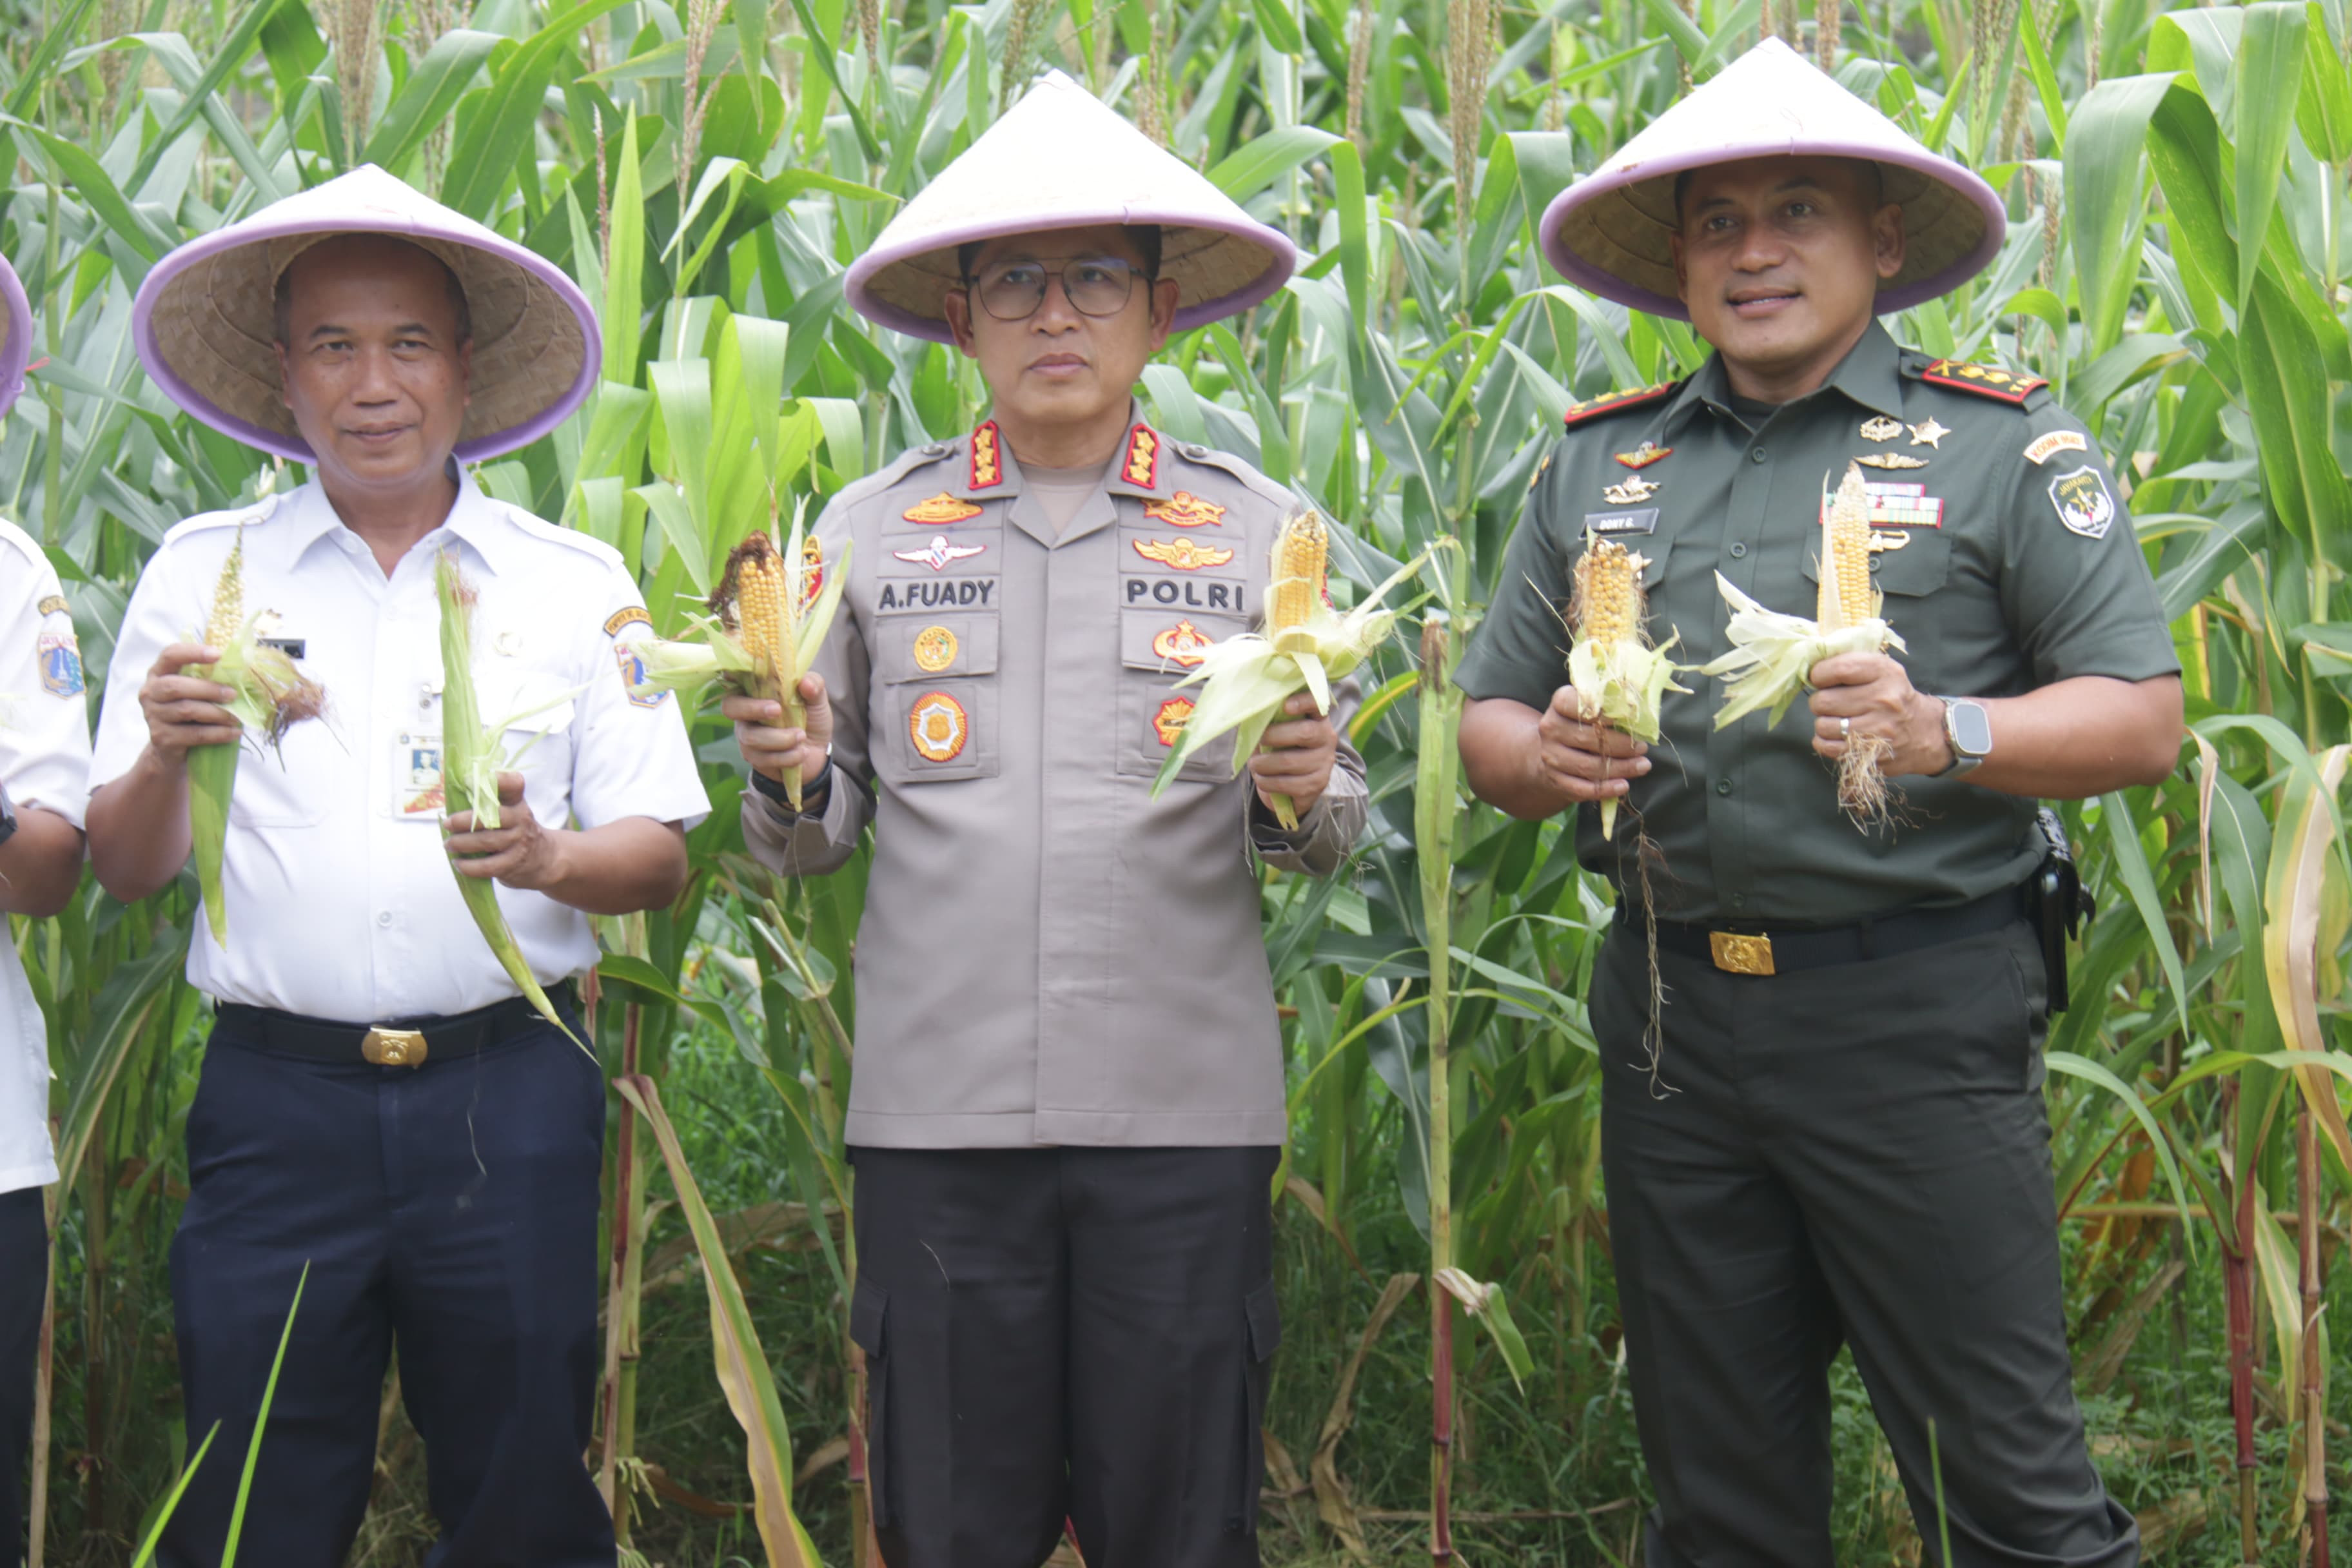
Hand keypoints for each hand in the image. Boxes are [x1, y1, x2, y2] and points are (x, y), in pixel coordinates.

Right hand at [138, 643, 240, 765]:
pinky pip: (194, 734)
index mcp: (159, 673)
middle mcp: (151, 692)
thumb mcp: (196, 692)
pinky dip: (218, 733)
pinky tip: (234, 733)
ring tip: (236, 718)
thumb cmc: (191, 712)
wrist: (173, 748)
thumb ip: (209, 678)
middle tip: (233, 694)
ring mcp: (153, 716)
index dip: (192, 653)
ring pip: (187, 710)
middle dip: (208, 689)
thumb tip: (243, 670)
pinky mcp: (162, 738)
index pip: (170, 655)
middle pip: (175, 686)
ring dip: (217, 713)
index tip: (218, 655)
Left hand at [444, 771, 565, 888]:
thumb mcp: (512, 810)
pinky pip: (486, 866)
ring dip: (461, 843)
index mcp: (517, 802)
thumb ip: (488, 803)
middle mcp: (520, 819)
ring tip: (448, 844)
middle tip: (447, 824)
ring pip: (486, 841)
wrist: (544, 858)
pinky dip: (468, 866)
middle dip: (463, 820)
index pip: (513, 784)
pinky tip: (458, 863)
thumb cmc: (516, 830)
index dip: (497, 780)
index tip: (470, 780)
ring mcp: (518, 843)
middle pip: (492, 816)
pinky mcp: (512, 864)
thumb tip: (452, 799)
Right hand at [724, 672, 831, 785]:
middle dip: (753, 708)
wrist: (817, 752)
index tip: (746, 674)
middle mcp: (745, 711)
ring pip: (750, 737)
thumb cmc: (811, 718)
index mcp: (756, 690)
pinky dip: (787, 756)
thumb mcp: (817, 699)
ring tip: (801, 736)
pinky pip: (764, 758)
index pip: (734, 677)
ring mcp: (746, 735)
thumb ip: (814, 685)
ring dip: (781, 738)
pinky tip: (802, 752)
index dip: (733, 674)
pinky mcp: (754, 758)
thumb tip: (805, 683)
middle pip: (731, 707)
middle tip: (778, 710)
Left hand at [1250, 690, 1337, 817]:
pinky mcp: (1317, 785)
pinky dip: (1266, 782)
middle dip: (1273, 735)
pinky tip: (1262, 778)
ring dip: (1263, 763)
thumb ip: (1270, 720)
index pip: (1317, 704)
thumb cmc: (1283, 749)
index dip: (1304, 702)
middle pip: (1304, 733)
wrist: (1298, 784)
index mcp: (1317, 718)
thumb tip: (1250, 715)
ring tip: (1255, 764)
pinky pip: (1286, 783)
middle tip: (1259, 740)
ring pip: (1289, 761)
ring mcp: (1324, 762)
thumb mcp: (1279, 730)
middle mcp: (1327, 738)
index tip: (1285, 705)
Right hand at [1534, 685, 1649, 803]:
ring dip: (1620, 768)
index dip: (1607, 712)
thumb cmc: (1584, 725)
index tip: (1630, 717)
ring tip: (1642, 765)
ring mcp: (1550, 756)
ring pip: (1588, 766)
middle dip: (1622, 745)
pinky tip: (1623, 786)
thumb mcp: (1592, 708)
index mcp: (1560, 703)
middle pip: (1589, 738)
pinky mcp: (1555, 779)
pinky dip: (1605, 789)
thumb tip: (1640, 716)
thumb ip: (1611, 708)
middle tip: (1643, 747)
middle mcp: (1551, 728)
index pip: (1582, 705)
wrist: (1556, 751)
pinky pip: (1581, 788)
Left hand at [1807, 652, 1951, 775]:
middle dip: (1820, 701)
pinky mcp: (1870, 752)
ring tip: (1837, 719)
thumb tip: (1810, 664)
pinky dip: (1824, 742)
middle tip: (1830, 702)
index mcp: (1886, 673)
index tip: (1819, 678)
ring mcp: (1878, 729)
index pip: (1840, 669)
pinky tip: (1836, 736)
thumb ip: (1851, 663)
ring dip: (1823, 723)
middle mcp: (1883, 700)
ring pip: (1822, 725)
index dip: (1820, 674)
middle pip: (1824, 700)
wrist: (1925, 732)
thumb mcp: (1883, 670)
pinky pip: (1827, 747)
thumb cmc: (1893, 696)